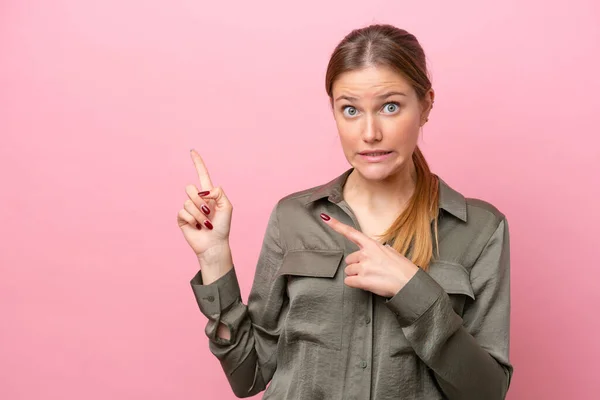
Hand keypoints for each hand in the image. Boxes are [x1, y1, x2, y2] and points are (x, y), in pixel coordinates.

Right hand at [177, 149, 232, 263]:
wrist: (215, 244)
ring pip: (188, 202)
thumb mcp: (227, 206)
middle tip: (208, 212)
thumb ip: (219, 193)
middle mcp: (197, 199)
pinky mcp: (182, 218)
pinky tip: (197, 227)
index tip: (192, 151)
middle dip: (199, 200)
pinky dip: (193, 220)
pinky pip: (183, 212)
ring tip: (206, 224)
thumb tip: (204, 190)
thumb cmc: (223, 226)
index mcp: (209, 194)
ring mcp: (189, 209)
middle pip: (190, 188)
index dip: (197, 163)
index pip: (202, 175)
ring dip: (199, 215)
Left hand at [320, 213, 418, 297]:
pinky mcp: (362, 280)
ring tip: (372, 277)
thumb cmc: (403, 269)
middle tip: (371, 271)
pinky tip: (367, 284)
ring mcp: (363, 267)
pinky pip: (349, 281)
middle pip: (349, 260)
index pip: (351, 232)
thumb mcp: (391, 252)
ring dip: (356, 275)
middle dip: (357, 265)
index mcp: (372, 245)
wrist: (409, 284)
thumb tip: (375, 251)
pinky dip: (355, 284)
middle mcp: (365, 254)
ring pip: (348, 271)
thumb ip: (378, 250)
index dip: (336, 225)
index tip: (325, 218)